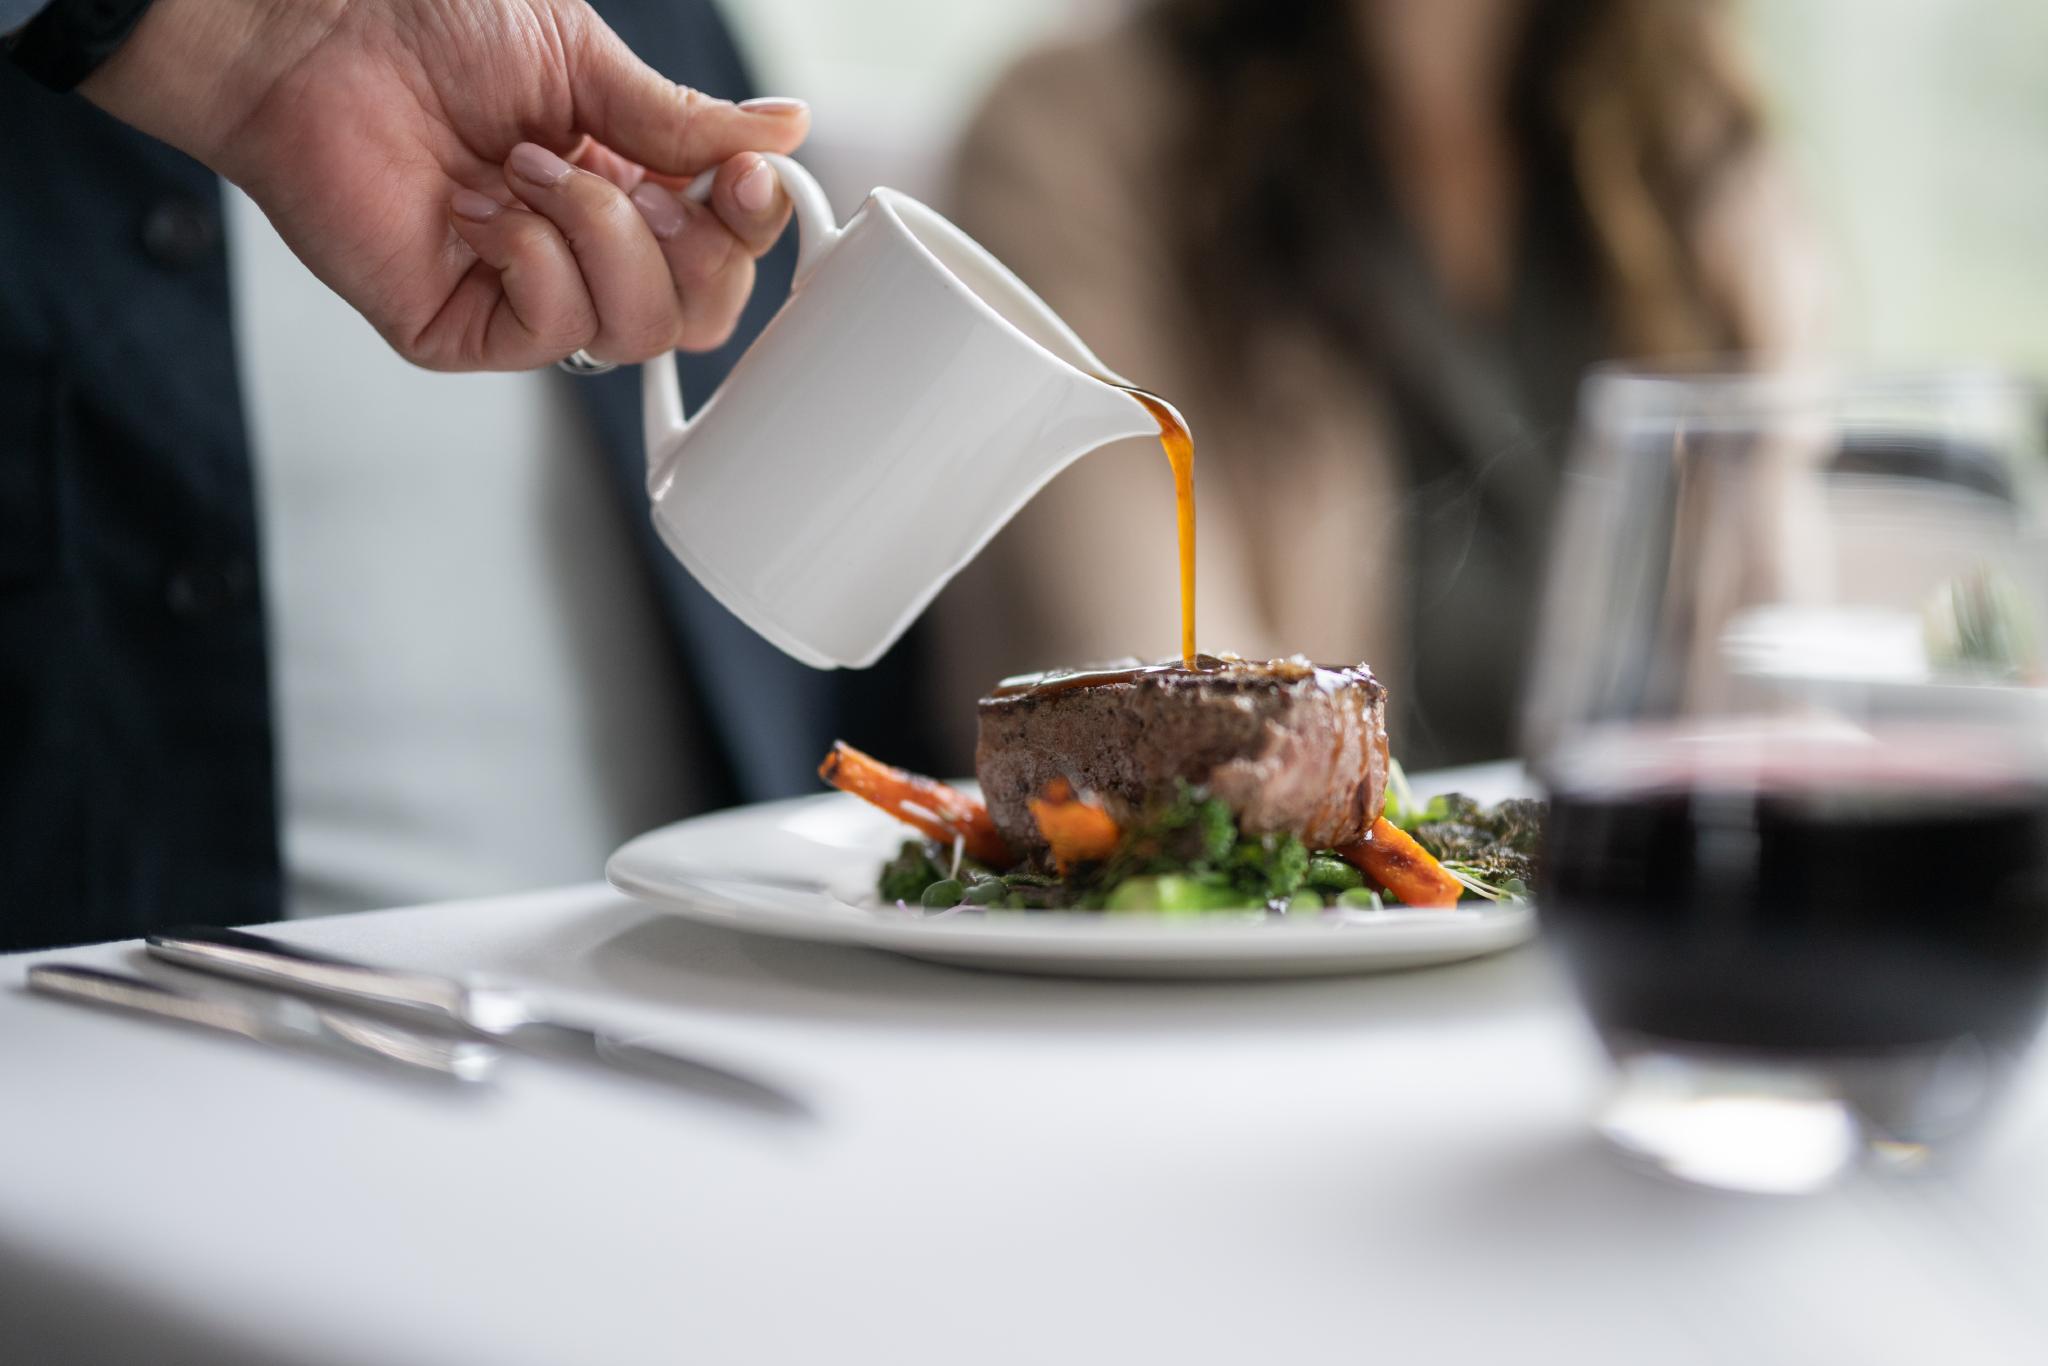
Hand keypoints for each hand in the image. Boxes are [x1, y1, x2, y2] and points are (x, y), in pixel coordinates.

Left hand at [83, 0, 809, 369]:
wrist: (314, 28)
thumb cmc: (426, 25)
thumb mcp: (587, 60)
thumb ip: (684, 120)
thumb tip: (787, 131)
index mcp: (624, 187)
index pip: (724, 256)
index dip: (752, 231)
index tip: (746, 179)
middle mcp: (581, 252)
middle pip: (698, 317)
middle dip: (687, 245)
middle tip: (634, 177)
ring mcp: (523, 296)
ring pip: (636, 332)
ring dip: (601, 236)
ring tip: (531, 169)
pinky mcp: (462, 329)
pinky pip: (553, 332)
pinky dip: (535, 260)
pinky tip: (483, 208)